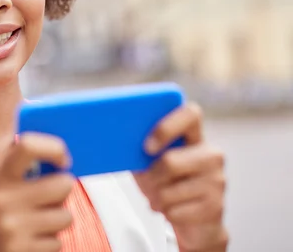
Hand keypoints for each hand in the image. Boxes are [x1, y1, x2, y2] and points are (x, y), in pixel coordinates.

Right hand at [0, 133, 74, 251]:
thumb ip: (19, 173)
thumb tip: (61, 164)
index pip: (29, 146)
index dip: (54, 148)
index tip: (63, 161)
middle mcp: (2, 199)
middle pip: (63, 184)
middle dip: (62, 194)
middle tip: (50, 201)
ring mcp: (12, 227)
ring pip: (65, 216)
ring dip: (56, 223)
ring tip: (35, 226)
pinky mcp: (21, 250)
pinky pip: (57, 243)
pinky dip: (48, 245)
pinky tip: (28, 244)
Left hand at [134, 103, 228, 251]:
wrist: (193, 220)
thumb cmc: (166, 183)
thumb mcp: (151, 163)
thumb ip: (142, 149)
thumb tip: (116, 139)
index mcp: (194, 136)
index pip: (190, 114)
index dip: (166, 127)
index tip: (147, 147)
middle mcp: (211, 155)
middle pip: (171, 162)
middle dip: (151, 177)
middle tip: (147, 183)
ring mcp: (217, 180)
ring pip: (170, 192)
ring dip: (157, 199)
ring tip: (160, 199)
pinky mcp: (216, 206)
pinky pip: (176, 212)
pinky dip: (166, 214)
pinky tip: (172, 211)